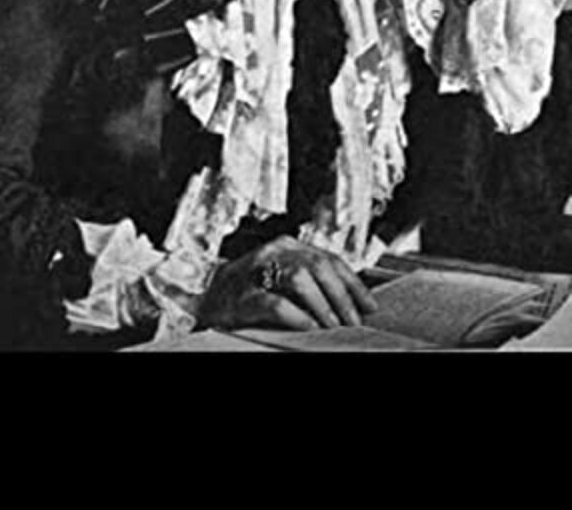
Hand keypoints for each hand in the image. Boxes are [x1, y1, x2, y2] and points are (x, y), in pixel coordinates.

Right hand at [197, 236, 377, 330]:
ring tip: (331, 324)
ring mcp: (255, 272)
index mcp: (286, 246)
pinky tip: (308, 327)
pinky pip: (275, 303)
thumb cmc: (248, 291)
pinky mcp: (242, 297)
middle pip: (318, 265)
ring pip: (299, 278)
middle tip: (352, 320)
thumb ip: (310, 281)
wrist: (204, 299)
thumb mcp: (281, 278)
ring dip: (321, 304)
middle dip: (341, 295)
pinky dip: (297, 316)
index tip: (369, 306)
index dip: (353, 284)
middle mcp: (272, 252)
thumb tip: (352, 301)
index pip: (329, 259)